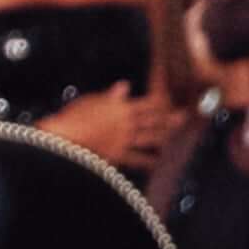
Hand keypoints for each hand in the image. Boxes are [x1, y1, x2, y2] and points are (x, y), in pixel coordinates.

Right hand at [46, 82, 175, 174]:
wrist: (64, 137)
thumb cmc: (73, 116)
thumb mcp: (91, 101)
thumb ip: (110, 96)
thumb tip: (125, 85)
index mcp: (120, 106)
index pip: (145, 103)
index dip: (160, 102)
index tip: (171, 100)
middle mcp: (126, 122)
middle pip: (153, 120)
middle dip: (169, 118)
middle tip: (184, 116)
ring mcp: (123, 139)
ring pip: (149, 137)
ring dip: (164, 136)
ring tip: (175, 135)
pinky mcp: (117, 155)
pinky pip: (136, 159)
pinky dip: (148, 161)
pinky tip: (157, 162)